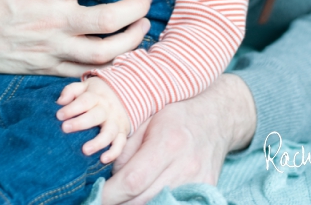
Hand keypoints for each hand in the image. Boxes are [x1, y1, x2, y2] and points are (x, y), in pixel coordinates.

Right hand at [0, 0, 151, 76]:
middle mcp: (53, 21)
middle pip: (111, 19)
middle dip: (138, 8)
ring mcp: (52, 48)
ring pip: (106, 53)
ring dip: (132, 40)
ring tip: (141, 26)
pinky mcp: (48, 67)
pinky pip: (87, 71)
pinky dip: (109, 63)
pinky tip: (118, 48)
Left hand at [57, 77, 130, 162]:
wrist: (125, 94)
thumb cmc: (96, 94)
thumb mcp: (85, 86)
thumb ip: (71, 91)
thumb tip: (60, 101)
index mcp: (96, 97)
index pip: (84, 101)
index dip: (71, 108)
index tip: (59, 115)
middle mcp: (107, 110)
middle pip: (95, 116)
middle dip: (80, 123)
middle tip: (65, 129)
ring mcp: (115, 122)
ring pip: (109, 132)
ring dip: (98, 142)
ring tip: (85, 150)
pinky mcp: (122, 133)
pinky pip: (120, 144)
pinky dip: (114, 153)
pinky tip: (103, 160)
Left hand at [102, 74, 255, 204]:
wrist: (217, 118)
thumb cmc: (176, 115)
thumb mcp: (146, 119)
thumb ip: (125, 148)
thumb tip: (107, 175)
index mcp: (168, 144)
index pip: (133, 180)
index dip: (110, 193)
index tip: (93, 194)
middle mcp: (186, 167)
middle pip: (142, 199)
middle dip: (117, 201)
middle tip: (99, 195)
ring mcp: (198, 182)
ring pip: (155, 204)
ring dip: (132, 202)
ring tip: (120, 194)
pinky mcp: (205, 191)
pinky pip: (172, 203)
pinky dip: (152, 202)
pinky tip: (140, 195)